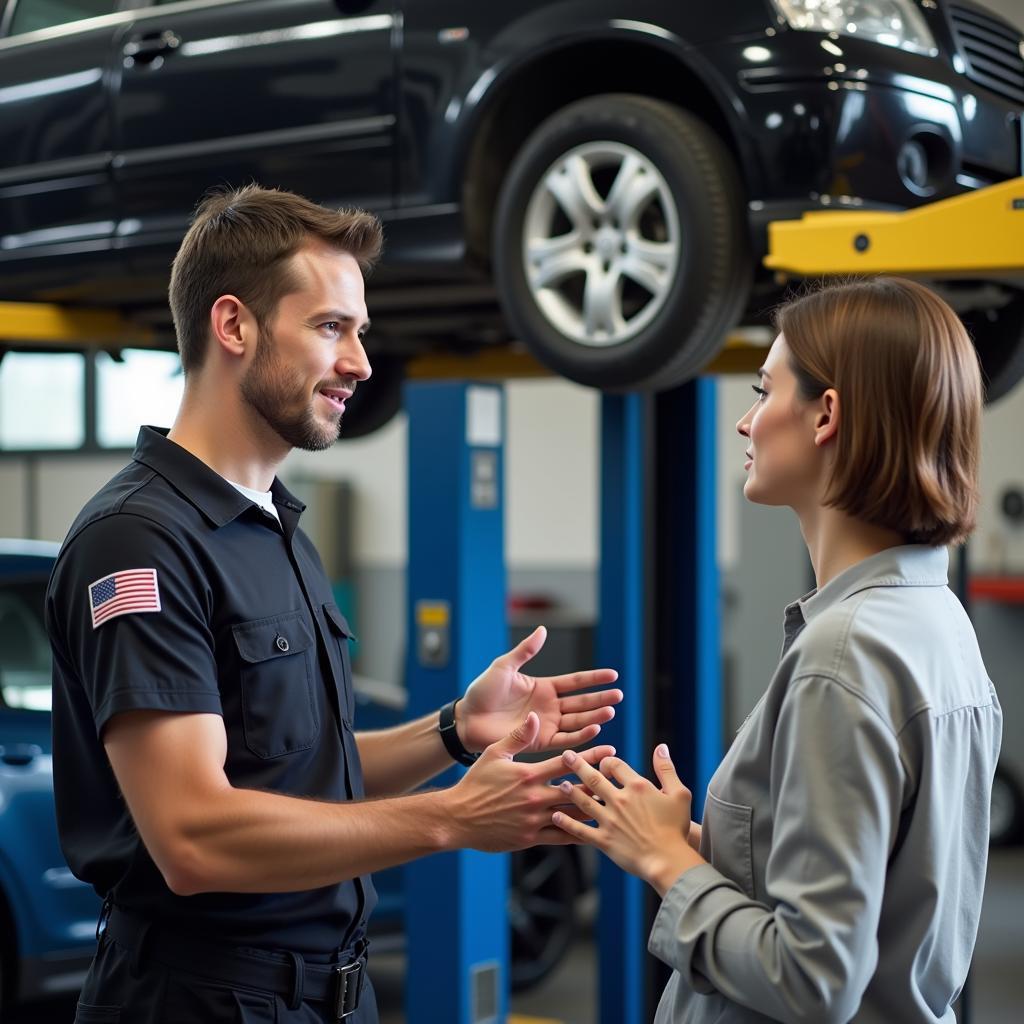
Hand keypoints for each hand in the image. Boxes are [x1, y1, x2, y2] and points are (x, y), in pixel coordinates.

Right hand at [443, 712, 615, 852]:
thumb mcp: (494, 753)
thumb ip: (518, 736)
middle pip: (576, 789)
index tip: (609, 751)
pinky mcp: (531, 838)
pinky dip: (579, 833)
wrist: (458, 818)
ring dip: (594, 809)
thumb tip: (535, 716)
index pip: (566, 764)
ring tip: (614, 805)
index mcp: (528, 775)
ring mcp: (534, 820)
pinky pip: (561, 837)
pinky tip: (595, 832)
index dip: (590, 757)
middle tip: (619, 778)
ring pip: (572, 815)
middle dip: (599, 782)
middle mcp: (535, 798)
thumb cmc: (475, 783)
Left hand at [458, 626, 621, 753]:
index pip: (575, 682)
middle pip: (581, 702)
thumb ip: (525, 650)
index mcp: (543, 687)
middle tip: (619, 695)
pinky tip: (594, 730)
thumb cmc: (482, 691)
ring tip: (610, 711)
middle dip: (600, 699)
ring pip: (577, 721)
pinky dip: (580, 736)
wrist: (467, 718)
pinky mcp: (539, 742)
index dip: (594, 679)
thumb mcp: (504, 666)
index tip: (613, 675)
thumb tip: (542, 629)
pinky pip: (564, 740)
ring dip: (594, 717)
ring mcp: (546, 724)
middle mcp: (549, 706)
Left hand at [551, 744, 701, 895]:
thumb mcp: (679, 793)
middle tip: (566, 756)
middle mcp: (619, 800)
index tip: (603, 762)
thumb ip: (666, 768)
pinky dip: (566, 823)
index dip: (607, 761)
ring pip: (583, 801)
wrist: (668, 861)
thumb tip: (661, 747)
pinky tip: (556, 816)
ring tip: (559, 783)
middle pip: (593, 778)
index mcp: (636, 786)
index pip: (615, 764)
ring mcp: (609, 820)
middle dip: (578, 765)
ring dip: (570, 791)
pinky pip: (580, 830)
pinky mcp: (603, 840)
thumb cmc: (676, 828)